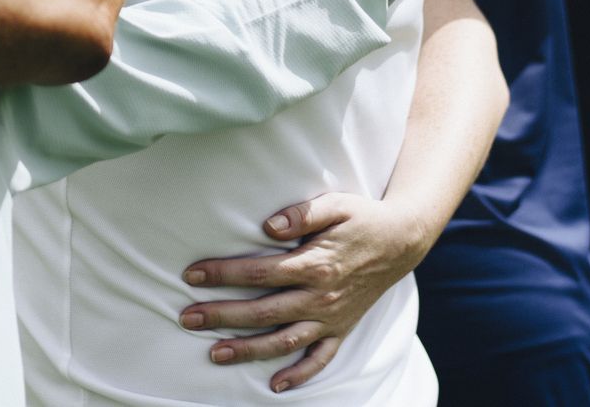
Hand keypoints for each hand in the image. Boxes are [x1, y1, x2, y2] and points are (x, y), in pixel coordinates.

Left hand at [177, 194, 433, 392]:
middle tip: (187, 318)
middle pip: (263, 311)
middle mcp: (321, 297)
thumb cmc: (362, 217)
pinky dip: (299, 375)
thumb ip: (301, 212)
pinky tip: (275, 385)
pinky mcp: (342, 329)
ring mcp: (332, 318)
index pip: (259, 272)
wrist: (402, 241)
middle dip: (222, 316)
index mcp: (315, 264)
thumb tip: (268, 226)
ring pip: (284, 341)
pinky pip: (320, 359)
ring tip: (214, 354)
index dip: (223, 274)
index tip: (192, 275)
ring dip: (249, 350)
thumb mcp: (335, 203)